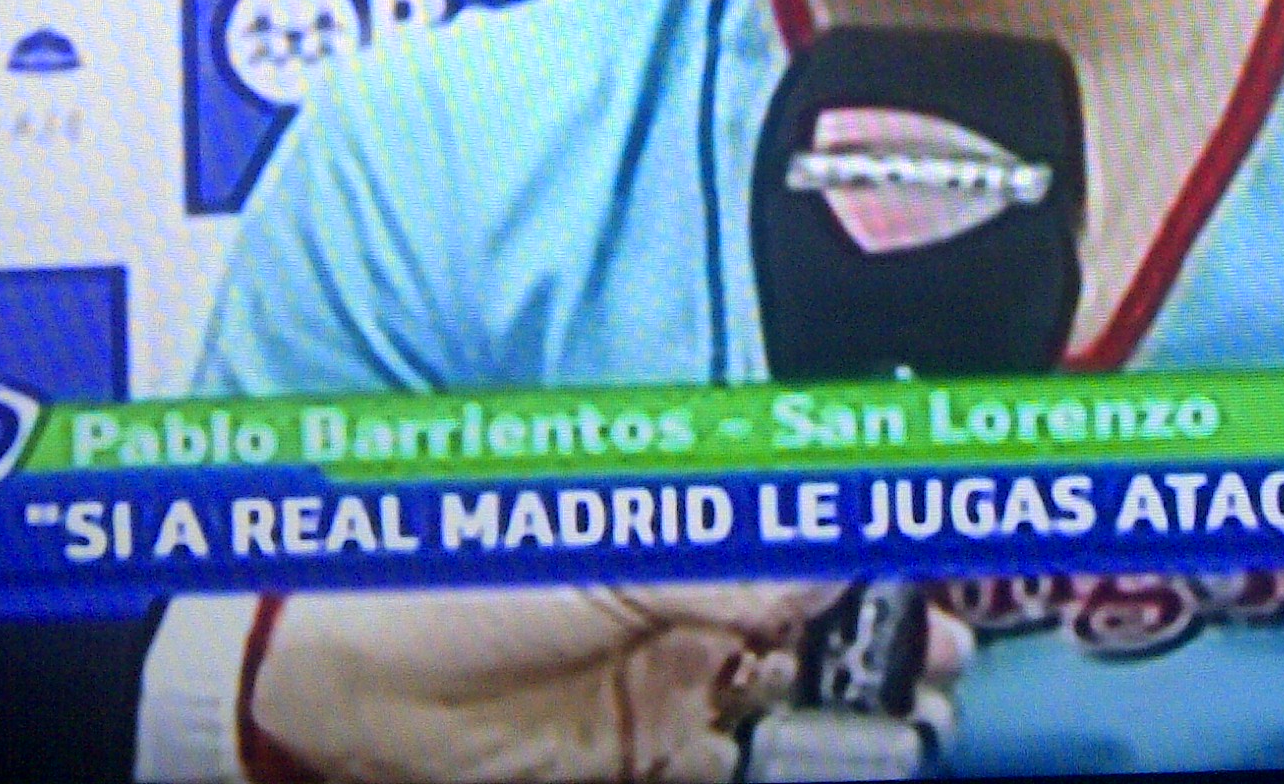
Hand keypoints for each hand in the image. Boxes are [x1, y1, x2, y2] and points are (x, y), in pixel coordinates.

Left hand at [248, 584, 969, 782]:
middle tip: (939, 653)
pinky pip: (741, 764)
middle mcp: (687, 599)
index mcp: (683, 524)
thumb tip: (833, 571)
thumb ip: (730, 570)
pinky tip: (828, 753)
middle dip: (881, 636)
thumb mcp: (614, 552)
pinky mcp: (645, 758)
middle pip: (814, 619)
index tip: (933, 548)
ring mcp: (670, 683)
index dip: (866, 543)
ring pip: (792, 696)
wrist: (344, 678)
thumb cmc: (455, 572)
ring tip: (907, 713)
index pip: (800, 529)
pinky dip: (788, 761)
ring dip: (848, 706)